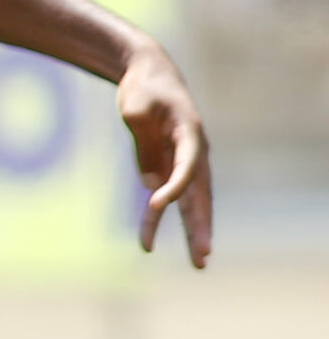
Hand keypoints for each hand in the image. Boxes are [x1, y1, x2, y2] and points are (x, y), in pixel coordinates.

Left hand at [117, 43, 212, 266]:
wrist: (149, 75)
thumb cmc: (143, 89)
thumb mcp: (136, 108)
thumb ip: (143, 143)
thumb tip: (150, 181)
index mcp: (190, 133)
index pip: (187, 167)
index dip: (175, 187)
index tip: (156, 205)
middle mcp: (194, 152)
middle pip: (200, 194)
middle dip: (200, 226)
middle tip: (203, 255)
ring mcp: (184, 162)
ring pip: (191, 202)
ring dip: (192, 231)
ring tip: (199, 263)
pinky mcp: (169, 166)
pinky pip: (169, 198)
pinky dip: (164, 218)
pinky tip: (157, 243)